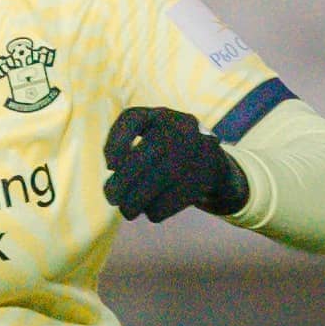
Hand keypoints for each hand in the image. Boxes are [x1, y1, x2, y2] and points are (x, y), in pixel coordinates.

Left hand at [104, 105, 249, 222]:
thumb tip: (114, 189)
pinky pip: (171, 200)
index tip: (110, 165)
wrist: (214, 165)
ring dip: (134, 202)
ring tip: (128, 210)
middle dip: (121, 183)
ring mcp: (196, 151)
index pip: (132, 119)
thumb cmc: (169, 154)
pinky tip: (153, 210)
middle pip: (142, 157)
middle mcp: (181, 127)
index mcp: (161, 115)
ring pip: (156, 182)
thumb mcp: (150, 139)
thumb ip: (127, 154)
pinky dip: (156, 210)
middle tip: (111, 199)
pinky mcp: (206, 176)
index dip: (114, 144)